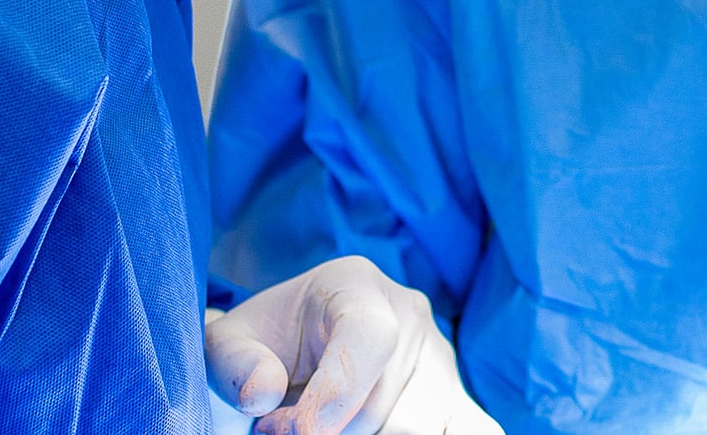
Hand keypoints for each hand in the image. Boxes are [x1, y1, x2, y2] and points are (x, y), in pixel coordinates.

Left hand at [205, 256, 502, 434]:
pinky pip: (477, 428)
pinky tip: (399, 432)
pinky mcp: (452, 395)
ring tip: (323, 426)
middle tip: (278, 428)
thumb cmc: (264, 340)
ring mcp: (437, 357)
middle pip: (382, 402)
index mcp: (356, 285)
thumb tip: (263, 394)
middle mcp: (409, 314)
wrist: (296, 338)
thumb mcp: (230, 341)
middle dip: (329, 432)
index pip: (370, 336)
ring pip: (417, 425)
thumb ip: (235, 364)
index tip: (296, 431)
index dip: (337, 392)